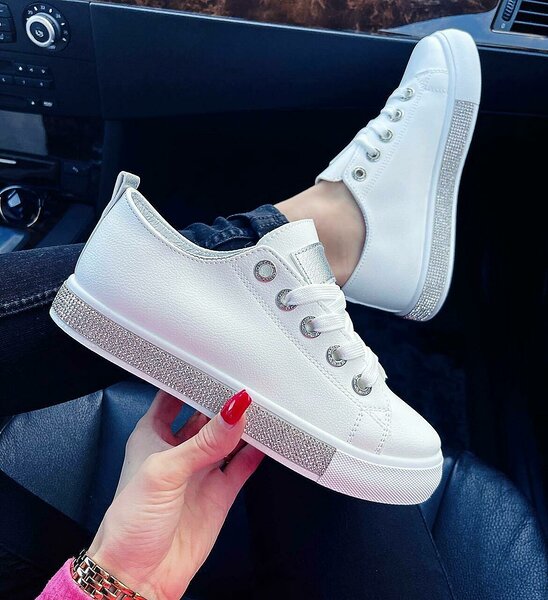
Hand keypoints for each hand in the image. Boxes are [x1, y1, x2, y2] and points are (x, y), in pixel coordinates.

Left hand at [87, 389, 263, 599]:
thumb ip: (203, 441)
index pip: (173, 396)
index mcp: (152, 435)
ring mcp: (200, 472)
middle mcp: (178, 450)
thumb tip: (233, 410)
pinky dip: (257, 452)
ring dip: (243, 425)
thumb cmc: (129, 523)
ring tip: (263, 406)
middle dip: (223, 400)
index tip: (212, 364)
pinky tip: (269, 439)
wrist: (138, 576)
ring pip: (227, 438)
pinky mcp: (219, 493)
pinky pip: (242, 465)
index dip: (191, 380)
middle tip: (245, 382)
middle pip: (206, 415)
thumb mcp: (163, 471)